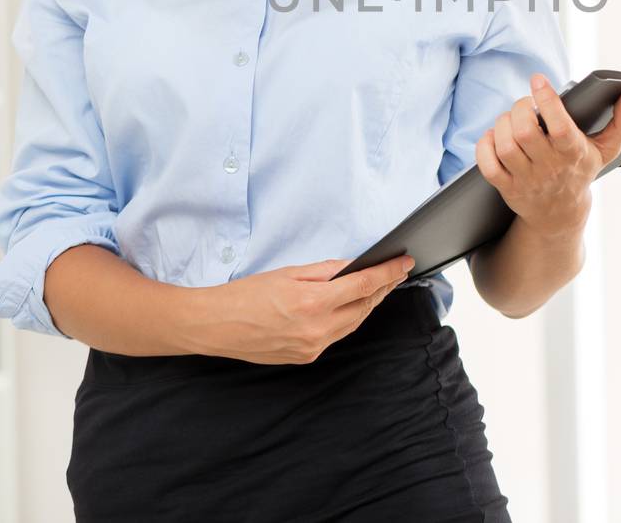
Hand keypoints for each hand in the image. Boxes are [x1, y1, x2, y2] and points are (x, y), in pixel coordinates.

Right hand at [175, 254, 413, 363]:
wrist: (216, 326)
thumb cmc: (246, 295)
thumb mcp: (288, 273)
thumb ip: (326, 271)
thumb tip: (354, 267)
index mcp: (312, 302)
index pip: (364, 285)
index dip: (389, 273)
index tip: (404, 263)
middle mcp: (316, 329)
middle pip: (364, 306)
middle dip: (383, 288)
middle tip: (395, 272)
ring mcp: (312, 347)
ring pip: (353, 324)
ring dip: (368, 304)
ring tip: (379, 287)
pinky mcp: (306, 357)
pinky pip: (337, 336)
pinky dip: (348, 319)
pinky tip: (352, 307)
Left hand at [474, 74, 620, 238]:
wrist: (560, 214)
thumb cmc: (581, 171)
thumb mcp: (607, 150)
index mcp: (573, 153)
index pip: (560, 126)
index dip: (547, 100)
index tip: (538, 79)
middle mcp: (549, 167)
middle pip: (525, 133)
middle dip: (520, 109)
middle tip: (525, 104)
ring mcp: (526, 179)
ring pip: (506, 146)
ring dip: (502, 124)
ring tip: (510, 118)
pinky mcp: (507, 187)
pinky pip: (488, 164)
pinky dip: (485, 145)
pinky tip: (493, 136)